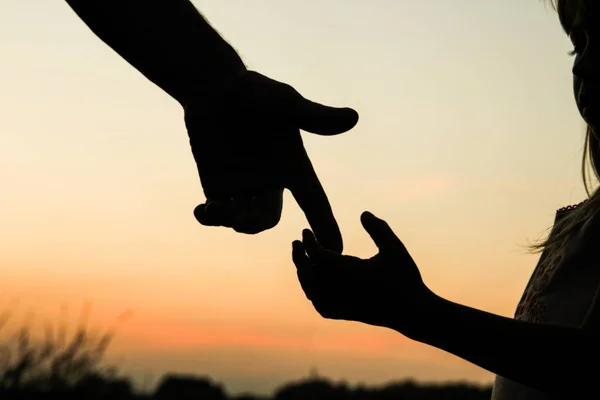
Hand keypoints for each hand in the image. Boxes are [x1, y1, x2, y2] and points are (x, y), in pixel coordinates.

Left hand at [185, 71, 358, 251]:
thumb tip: (353, 118)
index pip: (315, 203)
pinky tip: (201, 212)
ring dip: (231, 220)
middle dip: (256, 222)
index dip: (326, 227)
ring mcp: (243, 186)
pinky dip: (209, 218)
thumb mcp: (285, 103)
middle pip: (269, 218)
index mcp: (293, 167)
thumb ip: (314, 116)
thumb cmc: (254, 90)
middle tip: (240, 218)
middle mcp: (270, 182)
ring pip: (243, 220)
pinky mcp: (217, 186)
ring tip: (215, 208)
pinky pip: (216, 214)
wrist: (214, 86)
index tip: (338, 251)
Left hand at [292, 211, 433, 333]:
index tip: (305, 231)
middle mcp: (342, 290)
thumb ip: (379, 229)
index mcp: (350, 272)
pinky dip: (313, 294)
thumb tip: (363, 213)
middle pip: (308, 274)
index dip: (309, 242)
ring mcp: (342, 304)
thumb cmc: (405, 278)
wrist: (414, 313)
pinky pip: (321, 306)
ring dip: (304, 275)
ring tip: (303, 260)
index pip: (318, 256)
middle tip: (296, 243)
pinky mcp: (346, 315)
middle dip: (299, 257)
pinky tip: (315, 285)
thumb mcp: (395, 248)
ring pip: (311, 291)